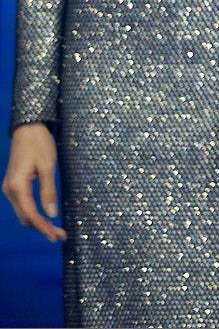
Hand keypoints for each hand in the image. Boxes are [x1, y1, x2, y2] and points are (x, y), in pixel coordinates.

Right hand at [3, 123, 65, 242]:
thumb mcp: (48, 167)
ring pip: (24, 212)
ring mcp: (10, 188)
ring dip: (38, 222)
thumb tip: (52, 214)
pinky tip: (46, 217)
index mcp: (17, 186)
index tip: (56, 236)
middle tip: (60, 236)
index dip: (43, 227)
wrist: (28, 129)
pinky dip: (34, 213)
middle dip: (42, 228)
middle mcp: (10, 190)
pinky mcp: (14, 185)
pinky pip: (23, 205)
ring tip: (57, 230)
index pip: (30, 214)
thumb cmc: (40, 144)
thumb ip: (49, 191)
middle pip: (25, 217)